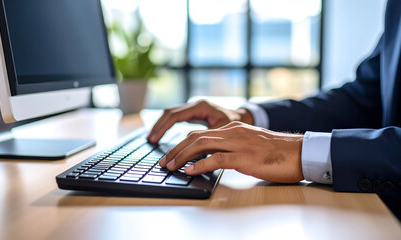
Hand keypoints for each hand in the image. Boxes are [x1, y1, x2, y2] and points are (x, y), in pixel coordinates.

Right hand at [147, 100, 253, 142]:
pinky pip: (175, 118)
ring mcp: (193, 108)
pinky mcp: (193, 114)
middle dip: (158, 127)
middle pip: (169, 113)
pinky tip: (161, 135)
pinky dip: (167, 126)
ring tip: (152, 139)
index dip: (163, 128)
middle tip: (150, 140)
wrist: (244, 118)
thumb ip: (208, 140)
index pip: (175, 115)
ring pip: (171, 114)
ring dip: (160, 126)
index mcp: (200, 107)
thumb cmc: (237, 125)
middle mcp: (195, 105)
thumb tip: (190, 149)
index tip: (155, 139)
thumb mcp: (223, 133)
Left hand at [159, 121, 303, 182]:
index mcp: (233, 128)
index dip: (182, 144)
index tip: (171, 155)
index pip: (200, 133)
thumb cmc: (277, 152)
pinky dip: (199, 165)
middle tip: (164, 162)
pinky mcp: (245, 156)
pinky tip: (189, 171)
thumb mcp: (250, 145)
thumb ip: (232, 148)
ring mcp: (238, 143)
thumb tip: (213, 159)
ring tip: (170, 166)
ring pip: (202, 145)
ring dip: (182, 156)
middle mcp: (233, 132)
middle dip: (176, 149)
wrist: (299, 152)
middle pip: (196, 137)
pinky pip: (217, 159)